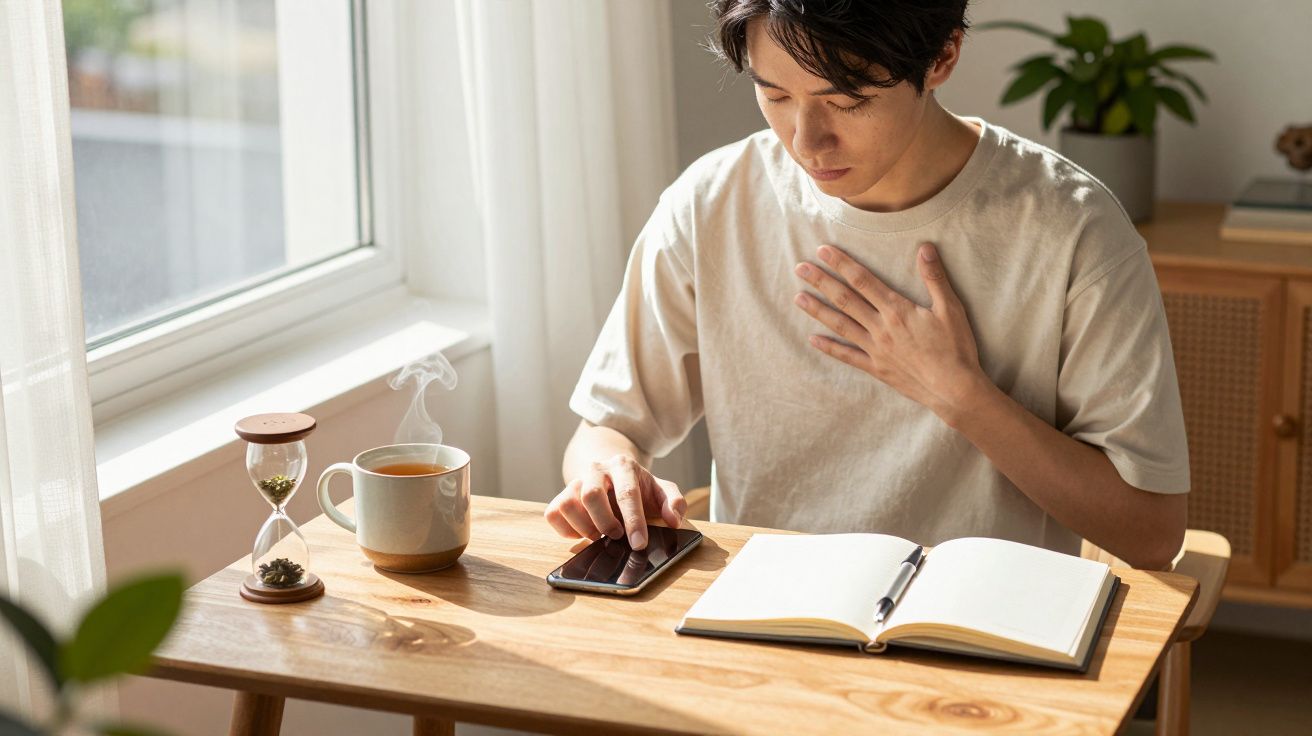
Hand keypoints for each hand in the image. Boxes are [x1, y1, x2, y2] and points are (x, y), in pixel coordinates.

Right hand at [544, 454, 685, 549]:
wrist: (611, 476)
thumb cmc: (638, 487)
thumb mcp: (662, 491)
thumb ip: (674, 502)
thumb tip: (673, 520)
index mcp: (623, 466)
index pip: (627, 493)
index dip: (634, 521)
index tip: (639, 544)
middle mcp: (596, 470)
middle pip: (591, 495)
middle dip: (605, 522)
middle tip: (616, 536)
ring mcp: (574, 482)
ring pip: (567, 505)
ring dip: (584, 528)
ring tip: (599, 535)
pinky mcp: (559, 496)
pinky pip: (553, 514)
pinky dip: (567, 530)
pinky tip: (584, 532)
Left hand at [793, 242, 986, 418]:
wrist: (954, 389)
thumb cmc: (956, 348)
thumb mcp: (951, 309)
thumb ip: (934, 278)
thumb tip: (925, 248)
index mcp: (897, 310)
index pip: (863, 280)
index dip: (841, 264)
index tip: (823, 251)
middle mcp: (881, 328)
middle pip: (845, 299)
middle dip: (821, 282)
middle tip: (799, 268)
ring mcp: (875, 349)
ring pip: (840, 325)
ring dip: (818, 310)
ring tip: (798, 298)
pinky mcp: (876, 368)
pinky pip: (847, 356)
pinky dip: (829, 347)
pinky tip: (812, 339)